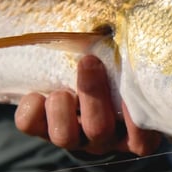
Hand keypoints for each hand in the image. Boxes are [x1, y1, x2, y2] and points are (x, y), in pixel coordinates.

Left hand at [14, 55, 161, 155]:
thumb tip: (129, 30)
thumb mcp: (130, 78)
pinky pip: (30, 126)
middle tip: (90, 61)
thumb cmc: (119, 80)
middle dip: (92, 94)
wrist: (87, 92)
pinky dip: (31, 107)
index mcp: (132, 135)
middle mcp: (104, 142)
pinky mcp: (43, 132)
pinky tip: (39, 93)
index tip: (130, 87)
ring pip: (64, 136)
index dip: (136, 121)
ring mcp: (74, 140)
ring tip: (62, 87)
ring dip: (61, 106)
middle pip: (99, 130)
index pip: (141, 141)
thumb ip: (133, 68)